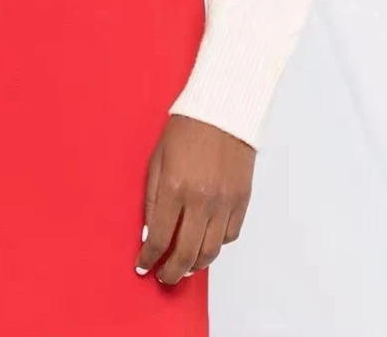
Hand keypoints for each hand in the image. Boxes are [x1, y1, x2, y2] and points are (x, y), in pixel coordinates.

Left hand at [135, 114, 255, 284]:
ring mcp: (225, 202)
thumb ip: (153, 200)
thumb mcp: (157, 160)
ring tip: (184, 266)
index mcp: (175, 188)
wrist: (222, 110)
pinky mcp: (242, 200)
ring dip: (194, 265)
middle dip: (172, 273)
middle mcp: (202, 200)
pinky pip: (229, 236)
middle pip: (186, 254)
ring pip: (210, 251)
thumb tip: (149, 235)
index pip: (160, 238)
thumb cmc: (185, 130)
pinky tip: (205, 242)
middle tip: (163, 277)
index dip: (149, 258)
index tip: (143, 266)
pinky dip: (216, 245)